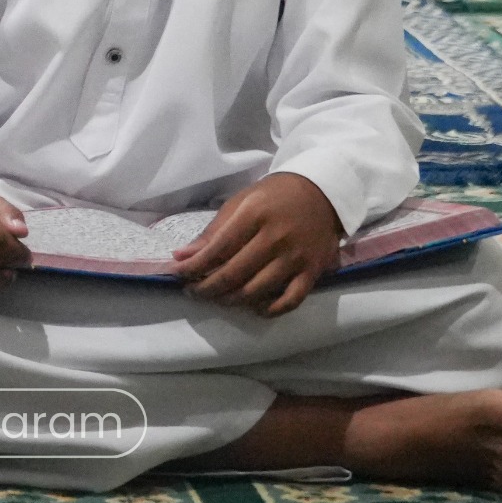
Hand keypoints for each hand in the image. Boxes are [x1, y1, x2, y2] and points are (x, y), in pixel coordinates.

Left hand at [173, 171, 341, 315]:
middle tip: (193, 291)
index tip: (177, 274)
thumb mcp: (240, 203)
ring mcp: (297, 257)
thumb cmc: (274, 196)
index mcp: (254, 215)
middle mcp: (276, 238)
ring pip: (257, 290)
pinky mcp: (314, 271)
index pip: (217, 249)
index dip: (194, 266)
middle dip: (207, 288)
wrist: (323, 192)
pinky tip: (254, 307)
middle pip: (234, 274)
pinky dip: (270, 309)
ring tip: (217, 298)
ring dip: (231, 300)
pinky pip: (290, 300)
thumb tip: (182, 257)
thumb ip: (213, 232)